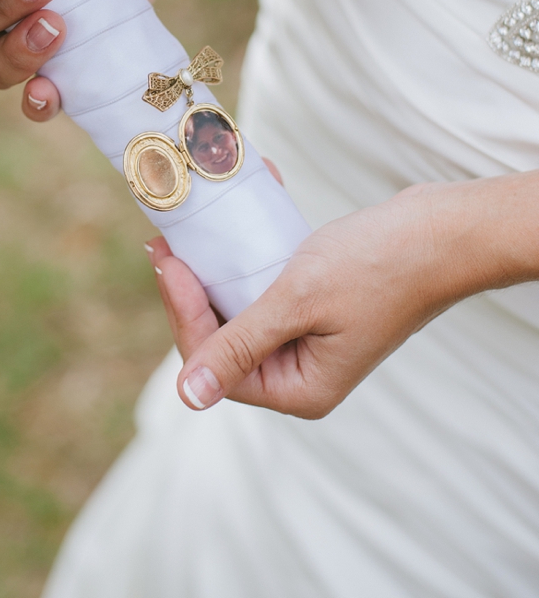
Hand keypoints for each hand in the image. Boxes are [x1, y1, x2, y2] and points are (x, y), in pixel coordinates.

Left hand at [149, 181, 482, 417]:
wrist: (443, 231)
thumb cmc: (379, 266)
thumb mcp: (298, 302)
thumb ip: (241, 344)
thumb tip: (188, 396)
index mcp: (300, 388)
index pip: (216, 363)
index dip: (183, 312)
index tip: (167, 260)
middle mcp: (302, 371)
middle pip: (223, 338)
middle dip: (194, 288)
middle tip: (168, 242)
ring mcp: (311, 338)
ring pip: (242, 307)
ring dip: (218, 267)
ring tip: (192, 230)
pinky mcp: (319, 305)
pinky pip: (269, 284)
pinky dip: (253, 253)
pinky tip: (242, 213)